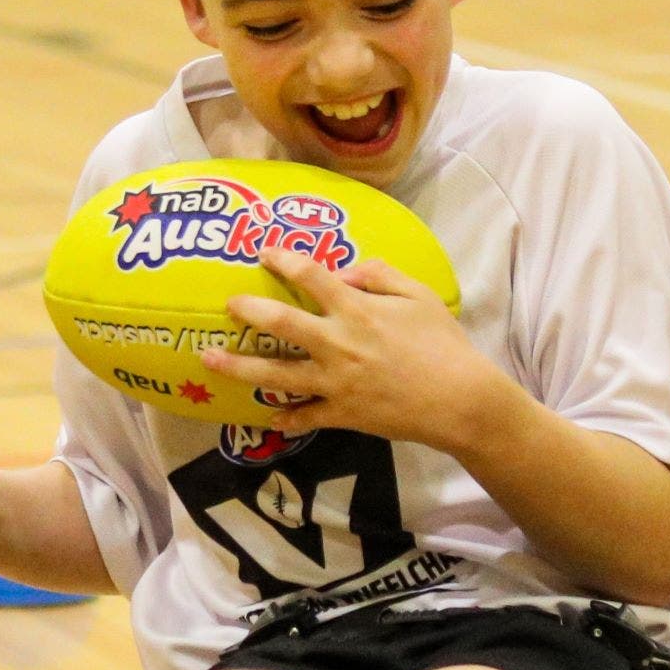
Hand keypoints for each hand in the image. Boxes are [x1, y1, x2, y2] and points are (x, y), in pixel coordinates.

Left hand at [208, 250, 507, 448]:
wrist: (460, 401)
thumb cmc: (443, 343)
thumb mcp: (419, 294)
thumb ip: (378, 275)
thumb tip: (342, 274)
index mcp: (356, 310)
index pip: (311, 276)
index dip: (284, 260)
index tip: (265, 252)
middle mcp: (337, 344)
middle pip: (280, 324)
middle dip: (249, 310)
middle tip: (228, 304)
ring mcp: (335, 382)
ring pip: (277, 375)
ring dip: (240, 367)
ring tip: (209, 360)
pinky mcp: (342, 413)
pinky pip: (305, 416)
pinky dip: (284, 417)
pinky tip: (265, 416)